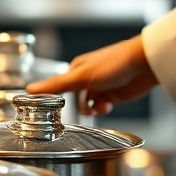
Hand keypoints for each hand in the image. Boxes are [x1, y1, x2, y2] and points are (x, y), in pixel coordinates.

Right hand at [26, 36, 157, 115]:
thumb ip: (57, 85)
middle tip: (84, 109)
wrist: (145, 64)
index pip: (57, 87)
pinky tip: (108, 106)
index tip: (47, 112)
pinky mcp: (113, 95)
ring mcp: (100, 87)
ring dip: (92, 109)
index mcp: (75, 69)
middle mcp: (86, 78)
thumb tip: (30, 89)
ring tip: (100, 107)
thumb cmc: (114, 63)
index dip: (53, 99)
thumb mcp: (81, 76)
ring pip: (88, 105)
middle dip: (78, 106)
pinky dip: (103, 109)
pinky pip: (101, 107)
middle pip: (73, 99)